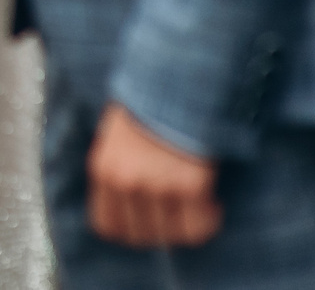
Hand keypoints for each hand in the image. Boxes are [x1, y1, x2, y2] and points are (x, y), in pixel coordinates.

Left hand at [87, 104, 221, 249]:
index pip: (108, 226)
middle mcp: (126, 182)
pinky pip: (199, 226)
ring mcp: (158, 185)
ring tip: (197, 202)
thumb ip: (118, 170)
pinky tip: (212, 200)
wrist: (180, 79)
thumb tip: (131, 207)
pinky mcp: (190, 185)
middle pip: (142, 235)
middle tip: (177, 210)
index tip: (148, 221)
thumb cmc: (150, 104)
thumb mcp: (116, 136)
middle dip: (162, 227)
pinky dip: (209, 218)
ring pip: (172, 235)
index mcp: (103, 168)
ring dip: (187, 222)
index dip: (131, 229)